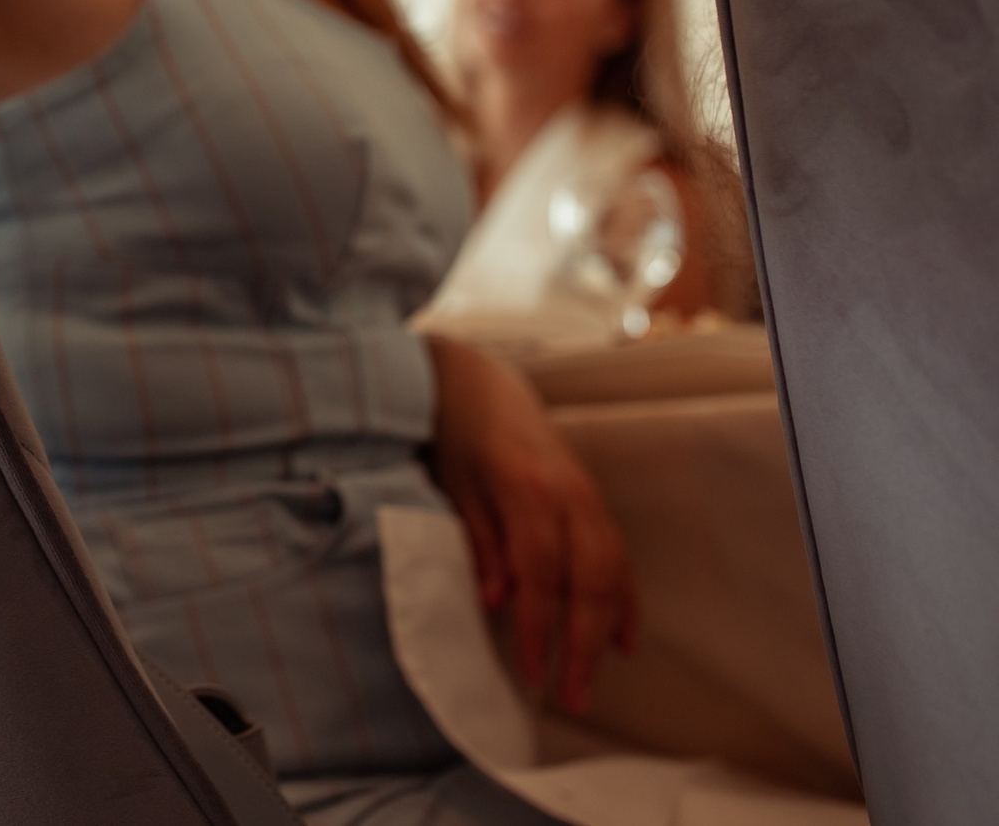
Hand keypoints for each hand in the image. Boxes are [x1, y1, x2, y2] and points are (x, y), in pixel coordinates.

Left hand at [423, 334, 634, 714]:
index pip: (540, 571)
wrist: (479, 382)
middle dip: (581, 643)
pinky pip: (621, 556)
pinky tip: (621, 639)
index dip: (538, 625)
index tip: (531, 672)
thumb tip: (496, 602)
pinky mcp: (595, 500)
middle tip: (571, 695)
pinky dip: (626, 600)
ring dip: (606, 630)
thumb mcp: (451, 483)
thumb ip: (479, 541)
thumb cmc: (454, 434)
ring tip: (592, 678)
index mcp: (526, 487)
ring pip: (613, 572)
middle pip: (589, 580)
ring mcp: (588, 495)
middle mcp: (568, 493)